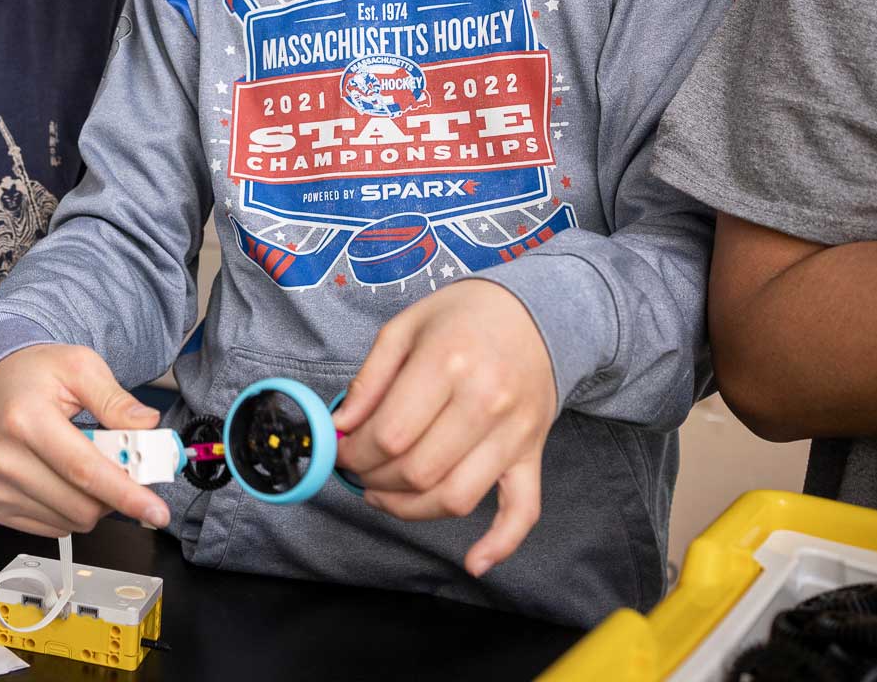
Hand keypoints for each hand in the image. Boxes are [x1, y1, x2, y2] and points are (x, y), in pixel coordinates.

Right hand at [0, 344, 169, 537]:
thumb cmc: (33, 375)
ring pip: (72, 522)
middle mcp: (5, 457)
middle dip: (114, 493)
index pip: (84, 470)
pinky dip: (69, 508)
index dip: (126, 494)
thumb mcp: (80, 368)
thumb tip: (147, 426)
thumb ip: (116, 400)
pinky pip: (54, 527)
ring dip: (92, 502)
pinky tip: (60, 477)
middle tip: (118, 465)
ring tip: (80, 462)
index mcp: (26, 418)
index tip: (156, 511)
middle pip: (82, 506)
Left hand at [332, 279, 555, 577]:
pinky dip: (500, 543)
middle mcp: (485, 401)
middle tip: (355, 468)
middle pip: (417, 470)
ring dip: (408, 509)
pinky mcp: (532, 454)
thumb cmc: (462, 316)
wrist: (537, 314)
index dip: (353, 452)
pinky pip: (523, 511)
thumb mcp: (405, 327)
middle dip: (372, 479)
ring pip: (455, 497)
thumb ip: (370, 379)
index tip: (339, 448)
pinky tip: (474, 562)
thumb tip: (339, 427)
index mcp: (448, 362)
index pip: (390, 434)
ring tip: (381, 494)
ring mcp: (514, 434)